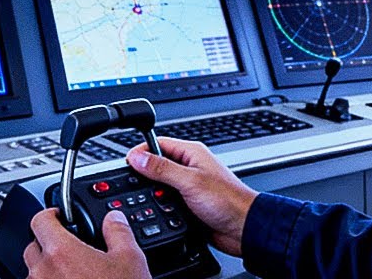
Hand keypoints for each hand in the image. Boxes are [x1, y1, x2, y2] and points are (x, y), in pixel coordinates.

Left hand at [24, 208, 151, 278]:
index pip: (40, 220)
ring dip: (48, 271)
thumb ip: (119, 232)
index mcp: (61, 252)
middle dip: (49, 245)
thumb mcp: (131, 261)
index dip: (51, 214)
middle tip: (72, 250)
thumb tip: (114, 219)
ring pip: (34, 275)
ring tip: (73, 277)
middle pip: (33, 247)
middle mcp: (42, 273)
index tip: (60, 216)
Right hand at [127, 137, 257, 255]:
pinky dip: (160, 207)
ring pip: (160, 186)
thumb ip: (162, 169)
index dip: (141, 151)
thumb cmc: (228, 201)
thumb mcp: (190, 182)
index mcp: (191, 153)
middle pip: (156, 165)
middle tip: (133, 184)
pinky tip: (158, 212)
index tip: (127, 162)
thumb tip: (138, 157)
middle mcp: (189, 167)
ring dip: (153, 193)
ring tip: (147, 199)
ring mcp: (188, 187)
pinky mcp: (188, 204)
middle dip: (144, 175)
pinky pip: (167, 202)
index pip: (158, 144)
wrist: (244, 229)